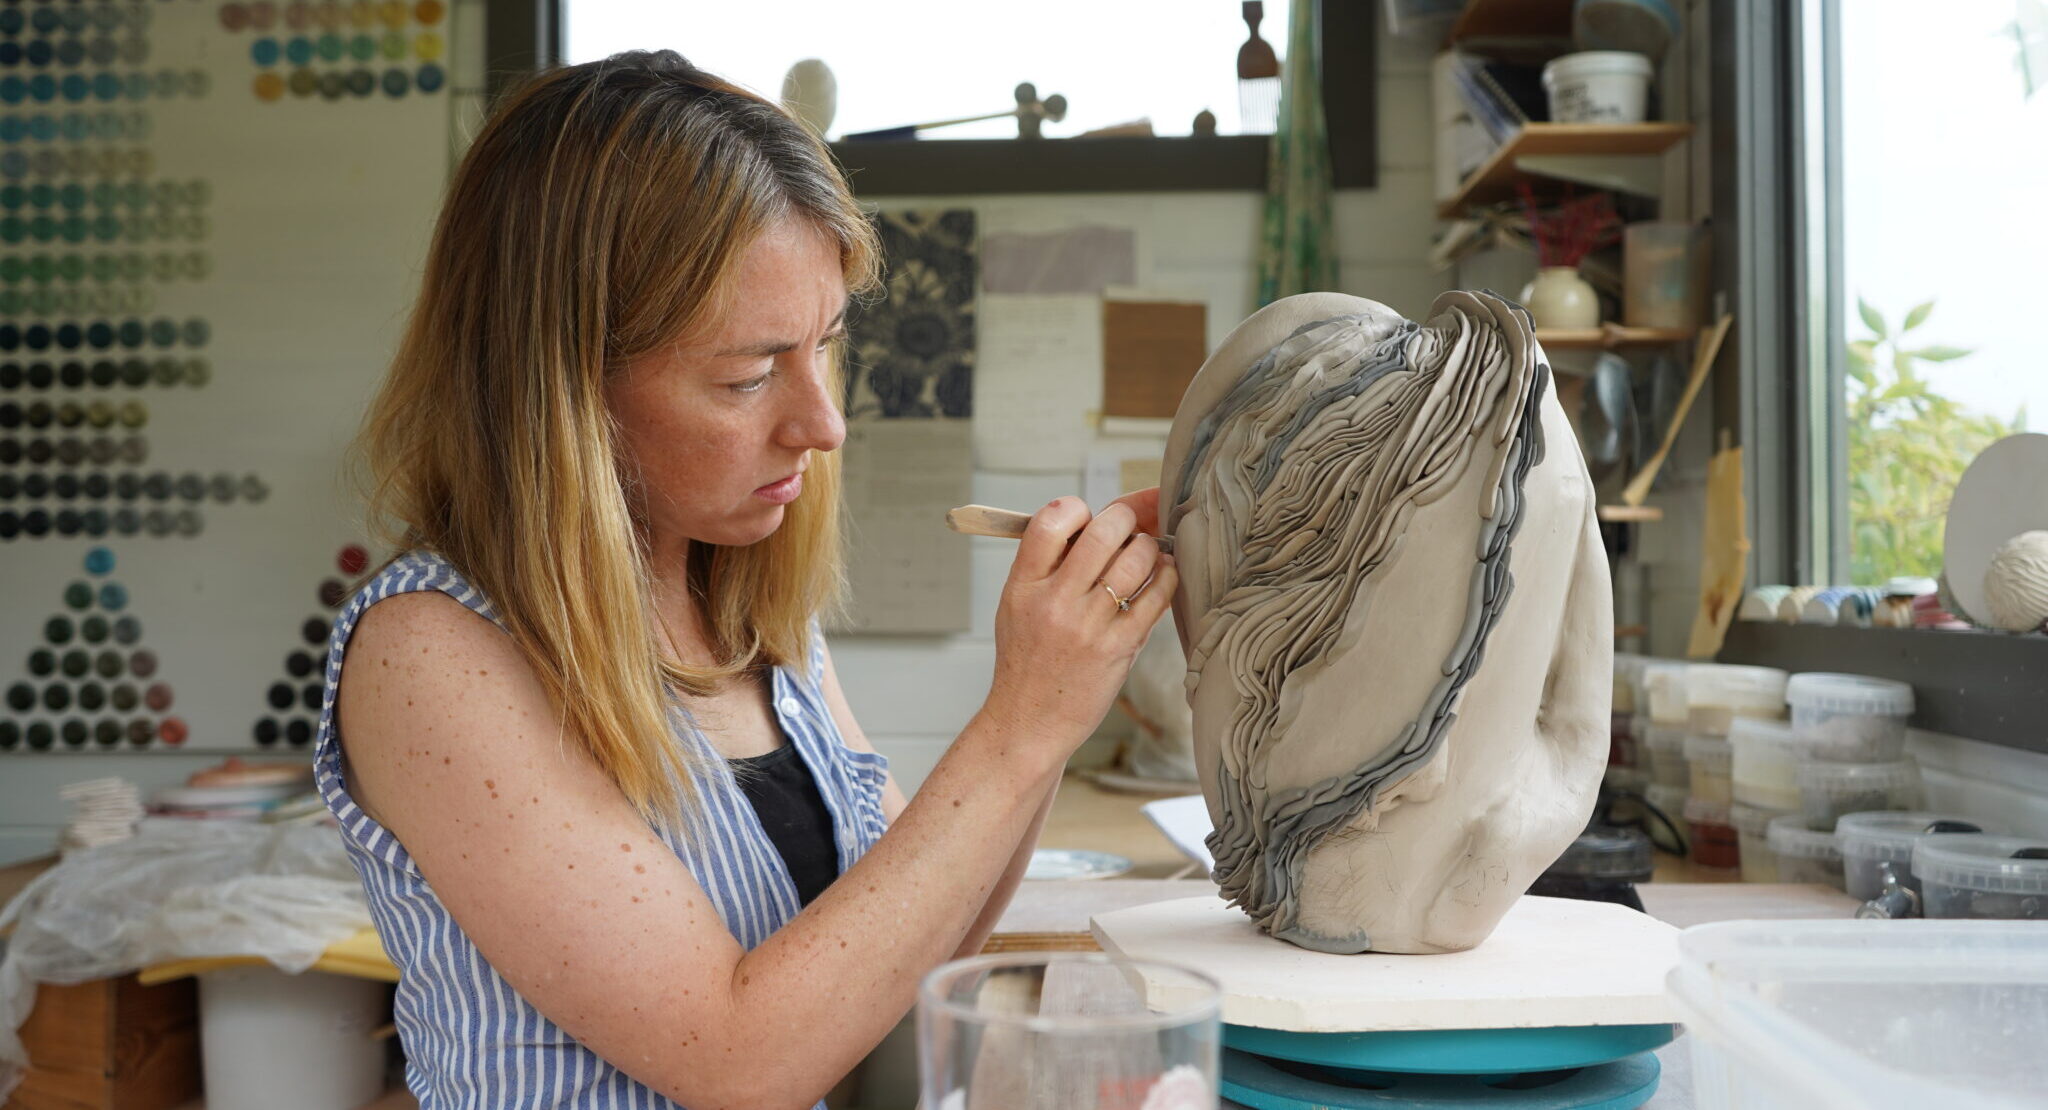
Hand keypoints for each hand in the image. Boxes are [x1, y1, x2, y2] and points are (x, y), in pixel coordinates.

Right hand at [983, 493, 1177, 758]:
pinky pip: (1156, 597)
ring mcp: (1088, 626)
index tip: (1087, 516)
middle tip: (1129, 527)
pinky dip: (1166, 577)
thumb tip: (1092, 523)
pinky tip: (1163, 575)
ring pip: (1136, 560)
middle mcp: (1054, 601)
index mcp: (1023, 585)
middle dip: (1125, 519)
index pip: (1050, 521)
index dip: (1076, 508)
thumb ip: (1045, 566)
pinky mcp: (1119, 648)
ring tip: (1148, 553)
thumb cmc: (1026, 662)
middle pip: (1103, 532)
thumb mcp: (1016, 606)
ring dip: (1149, 548)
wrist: (1029, 722)